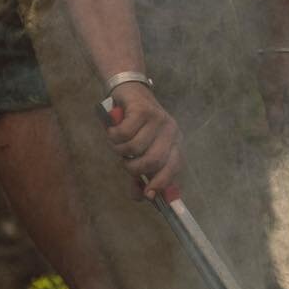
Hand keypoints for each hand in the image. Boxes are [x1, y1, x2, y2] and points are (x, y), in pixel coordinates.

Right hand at [106, 83, 182, 199]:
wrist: (129, 91)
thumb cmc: (135, 126)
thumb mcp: (140, 151)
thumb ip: (140, 173)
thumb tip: (139, 197)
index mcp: (175, 142)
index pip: (175, 166)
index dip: (162, 182)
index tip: (148, 194)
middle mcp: (171, 130)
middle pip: (153, 160)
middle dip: (134, 168)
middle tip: (125, 162)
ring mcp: (158, 119)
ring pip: (135, 148)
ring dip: (120, 150)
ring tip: (118, 142)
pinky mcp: (142, 110)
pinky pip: (124, 134)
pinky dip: (114, 136)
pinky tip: (113, 130)